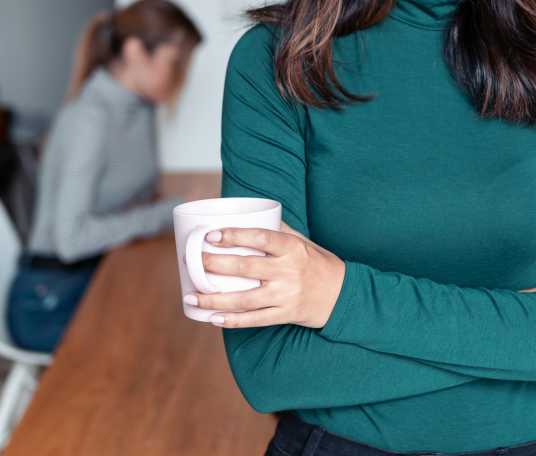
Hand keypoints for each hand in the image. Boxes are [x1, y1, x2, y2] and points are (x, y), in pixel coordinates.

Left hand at [185, 222, 344, 328]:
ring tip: (191, 296)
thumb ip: (278, 231)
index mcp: (292, 248)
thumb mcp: (304, 242)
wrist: (344, 295)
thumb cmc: (320, 264)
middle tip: (192, 261)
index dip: (234, 236)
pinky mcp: (286, 314)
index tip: (211, 235)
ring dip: (214, 299)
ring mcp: (286, 294)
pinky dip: (233, 321)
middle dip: (214, 264)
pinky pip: (255, 320)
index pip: (260, 238)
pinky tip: (213, 319)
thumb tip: (249, 215)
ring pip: (244, 298)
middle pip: (245, 267)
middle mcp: (288, 271)